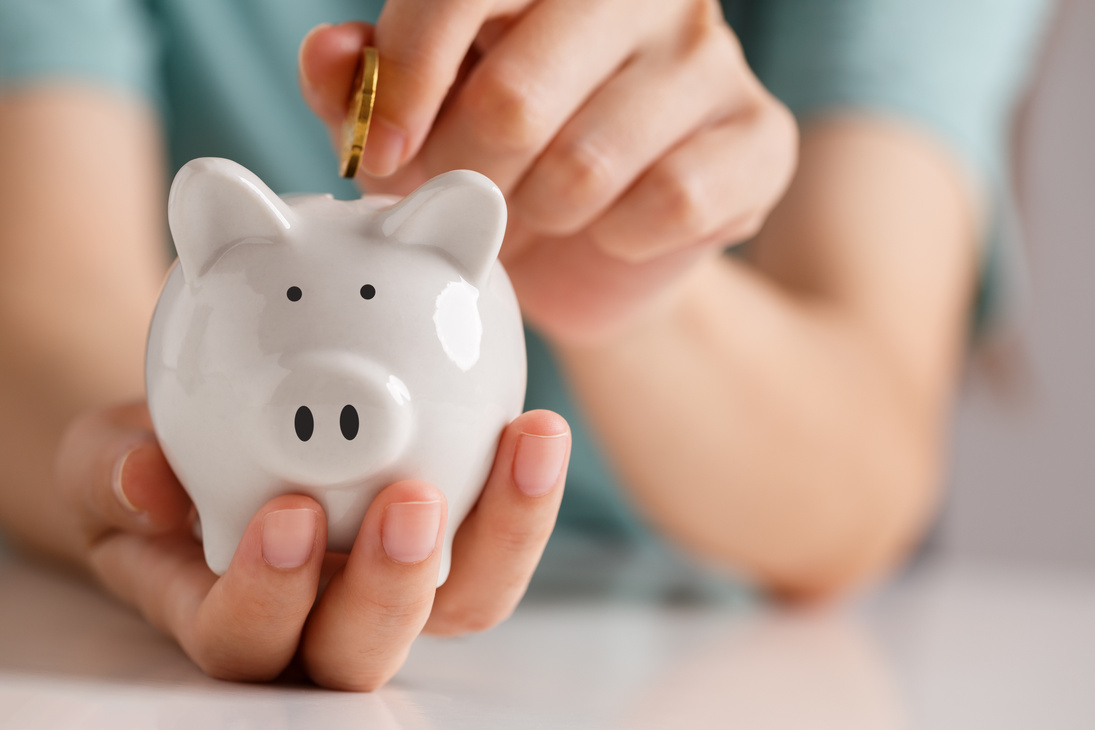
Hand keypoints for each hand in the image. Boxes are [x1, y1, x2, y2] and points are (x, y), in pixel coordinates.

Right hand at [56, 402, 568, 688]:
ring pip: (460, 602)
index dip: (272, 595)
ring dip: (500, 535)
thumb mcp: (108, 455)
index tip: (288, 515)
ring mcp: (390, 581)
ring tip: (523, 449)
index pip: (247, 639)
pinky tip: (535, 429)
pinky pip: (496, 542)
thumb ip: (111, 468)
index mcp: (228, 610)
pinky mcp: (449, 541)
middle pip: (364, 648)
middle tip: (413, 501)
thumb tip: (144, 478)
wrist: (216, 437)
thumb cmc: (158, 459)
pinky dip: (523, 495)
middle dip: (393, 585)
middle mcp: (317, 617)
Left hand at [299, 0, 796, 343]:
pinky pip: (669, 204)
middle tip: (466, 201)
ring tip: (537, 213)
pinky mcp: (761, 138)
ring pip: (588, 165)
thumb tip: (330, 57)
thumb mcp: (424, 119)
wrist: (607, 244)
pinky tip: (612, 230)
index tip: (381, 159)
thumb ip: (371, 82)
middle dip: (467, 178)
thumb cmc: (511, 162)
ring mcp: (711, 59)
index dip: (405, 81)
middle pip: (516, 97)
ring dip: (540, 215)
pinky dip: (617, 238)